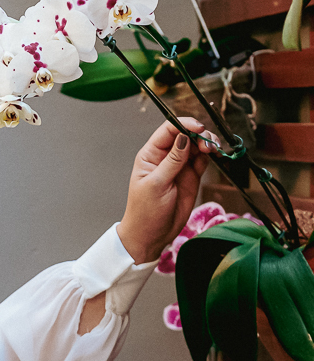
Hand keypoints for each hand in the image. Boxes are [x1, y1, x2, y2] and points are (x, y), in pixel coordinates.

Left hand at [117, 118, 218, 264]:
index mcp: (150, 155)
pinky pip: (202, 160)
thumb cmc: (145, 212)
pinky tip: (214, 155)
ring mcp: (179, 166)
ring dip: (206, 143)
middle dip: (199, 134)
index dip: (184, 125)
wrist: (152, 236)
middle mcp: (165, 157)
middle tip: (208, 145)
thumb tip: (183, 138)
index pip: (168, 130)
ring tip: (212, 149)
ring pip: (196, 145)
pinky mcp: (191, 177)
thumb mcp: (157, 185)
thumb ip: (172, 161)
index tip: (199, 128)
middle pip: (185, 134)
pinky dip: (210, 155)